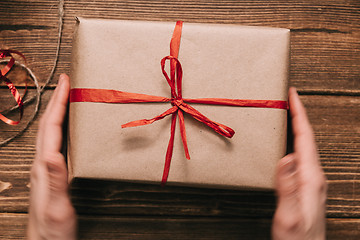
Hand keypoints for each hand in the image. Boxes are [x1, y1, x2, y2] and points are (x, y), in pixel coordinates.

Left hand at [28, 74, 76, 239]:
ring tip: (66, 99)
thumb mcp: (56, 206)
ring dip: (58, 112)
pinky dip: (61, 129)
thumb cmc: (52, 229)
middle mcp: (42, 165)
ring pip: (50, 133)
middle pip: (48, 126)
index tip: (66, 83)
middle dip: (56, 101)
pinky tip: (66, 130)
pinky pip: (55, 143)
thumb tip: (52, 153)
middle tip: (66, 83)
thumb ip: (54, 181)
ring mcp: (45, 170)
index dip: (58, 104)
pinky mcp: (51, 175)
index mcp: (44, 168)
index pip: (51, 128)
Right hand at [272, 87, 326, 239]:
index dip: (299, 114)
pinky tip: (287, 143)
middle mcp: (315, 176)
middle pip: (307, 138)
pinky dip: (294, 141)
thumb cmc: (297, 239)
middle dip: (298, 115)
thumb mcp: (289, 217)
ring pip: (304, 146)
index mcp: (311, 178)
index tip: (293, 94)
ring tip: (287, 114)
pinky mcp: (306, 186)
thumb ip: (289, 189)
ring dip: (296, 127)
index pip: (305, 138)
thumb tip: (287, 158)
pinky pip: (301, 156)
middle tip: (288, 99)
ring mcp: (312, 181)